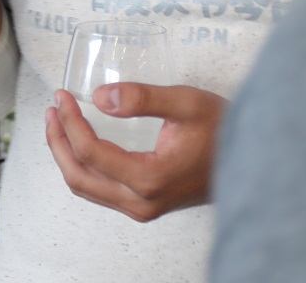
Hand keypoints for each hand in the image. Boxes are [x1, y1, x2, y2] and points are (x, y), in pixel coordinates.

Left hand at [44, 83, 226, 221]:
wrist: (253, 163)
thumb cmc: (222, 130)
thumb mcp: (186, 103)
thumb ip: (142, 98)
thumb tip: (100, 97)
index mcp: (149, 179)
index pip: (90, 152)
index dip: (69, 121)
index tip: (62, 96)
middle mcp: (141, 201)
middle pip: (79, 175)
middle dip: (58, 140)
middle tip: (52, 108)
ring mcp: (142, 208)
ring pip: (86, 187)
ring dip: (65, 154)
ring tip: (57, 121)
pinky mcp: (144, 205)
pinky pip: (99, 190)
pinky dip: (81, 165)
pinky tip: (79, 140)